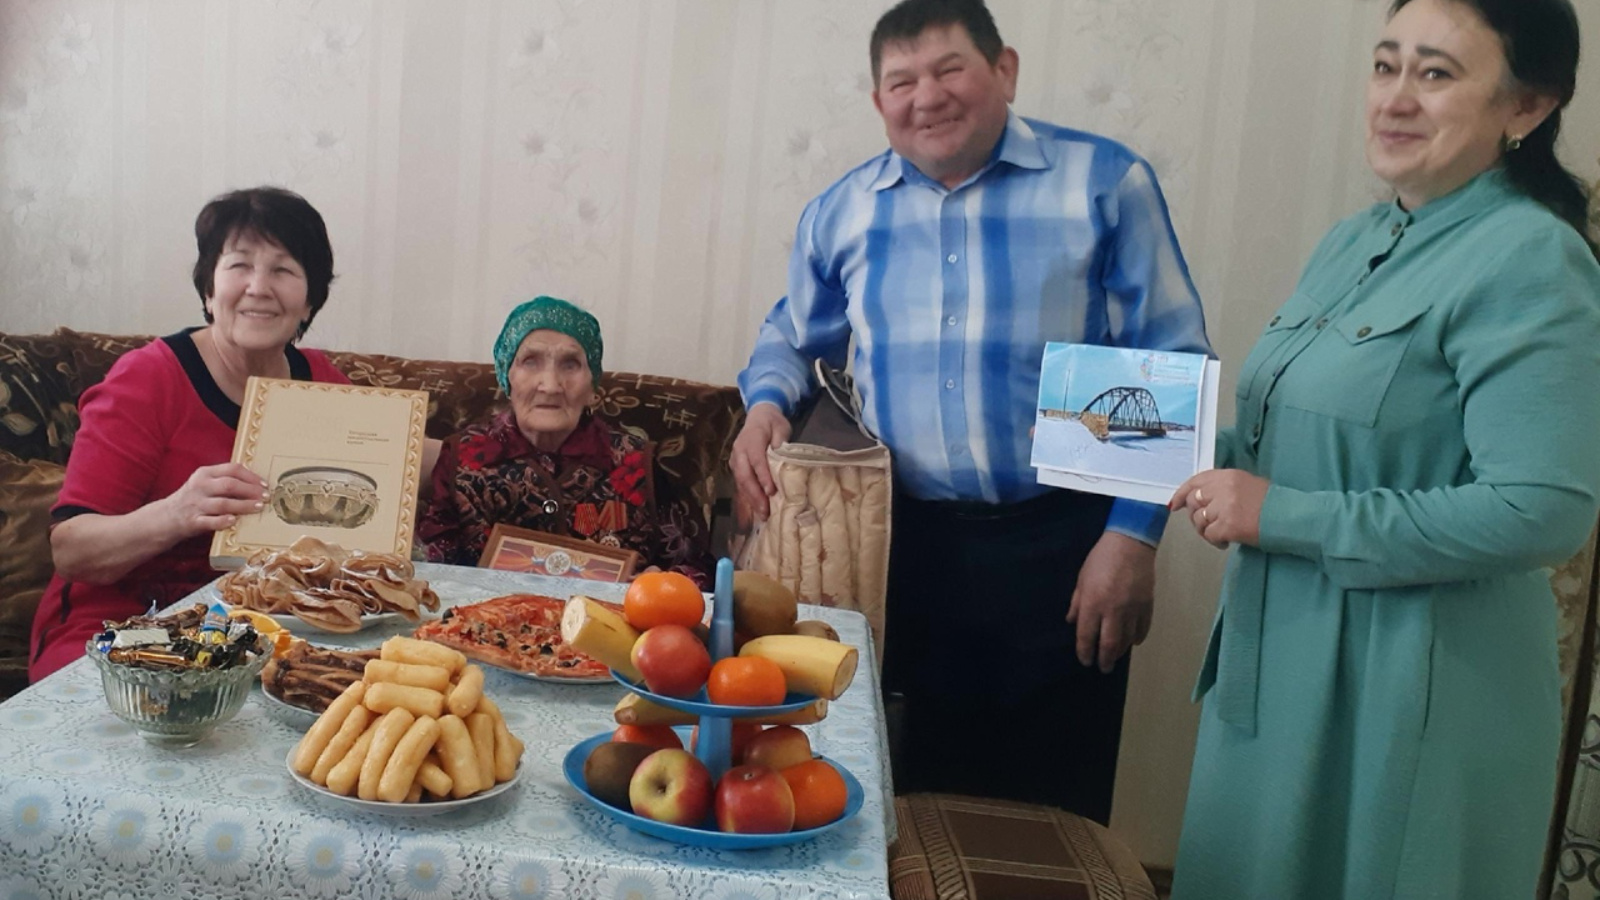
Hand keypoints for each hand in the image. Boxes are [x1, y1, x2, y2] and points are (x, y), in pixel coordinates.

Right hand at [160, 462, 269, 537]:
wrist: (166, 517)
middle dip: (251, 490)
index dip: (251, 476)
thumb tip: (258, 484)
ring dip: (243, 506)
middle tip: (266, 497)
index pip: (232, 469)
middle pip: (229, 485)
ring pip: (222, 503)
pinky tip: (235, 520)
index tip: (265, 485)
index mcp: (205, 473)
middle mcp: (200, 486)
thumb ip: (226, 480)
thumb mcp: (206, 483)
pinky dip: (223, 521)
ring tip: (258, 507)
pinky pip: (210, 521)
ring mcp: (196, 504)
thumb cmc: (195, 498)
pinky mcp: (192, 521)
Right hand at [730, 402, 790, 520]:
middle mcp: (739, 450)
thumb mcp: (782, 428)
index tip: (771, 492)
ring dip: (751, 499)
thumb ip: (781, 443)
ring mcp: (735, 459)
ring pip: (741, 482)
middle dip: (755, 495)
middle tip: (765, 511)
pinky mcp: (736, 466)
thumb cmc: (773, 422)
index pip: (756, 460)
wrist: (759, 415)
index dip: (763, 476)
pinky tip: (756, 509)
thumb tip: (782, 461)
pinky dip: (748, 497)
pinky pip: (740, 483)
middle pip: (745, 475)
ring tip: (762, 515)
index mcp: (752, 439)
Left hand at [1067, 532, 1155, 672]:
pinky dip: (1137, 638)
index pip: (1086, 636)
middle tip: (1103, 668)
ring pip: (1127, 640)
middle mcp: (1112, 610)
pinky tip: (1133, 642)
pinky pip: (1143, 629)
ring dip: (1121, 651)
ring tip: (1116, 656)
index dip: (1085, 652)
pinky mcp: (1147, 605)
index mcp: (1093, 603)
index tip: (1085, 661)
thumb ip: (1077, 603)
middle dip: (1105, 660)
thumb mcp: (1082, 579)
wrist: (1131, 543)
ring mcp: (1132, 609)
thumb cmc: (1101, 559)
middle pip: (1109, 644)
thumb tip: (1071, 621)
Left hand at [1169, 469, 1269, 548]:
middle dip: (1196, 516)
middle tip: (1207, 526)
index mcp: (1228, 475)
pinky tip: (1227, 542)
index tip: (1175, 505)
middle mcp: (1223, 488)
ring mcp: (1225, 507)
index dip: (1182, 494)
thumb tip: (1199, 498)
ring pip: (1199, 520)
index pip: (1195, 481)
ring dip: (1206, 531)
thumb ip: (1223, 488)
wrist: (1291, 517)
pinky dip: (1215, 541)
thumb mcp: (1247, 484)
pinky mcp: (1228, 525)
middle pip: (1194, 502)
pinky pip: (1210, 535)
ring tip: (1221, 534)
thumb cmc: (1272, 503)